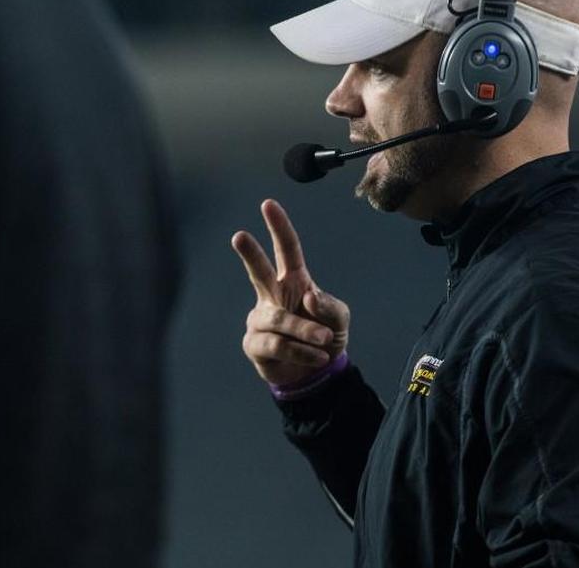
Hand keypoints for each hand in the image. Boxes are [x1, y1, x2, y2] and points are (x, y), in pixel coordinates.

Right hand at [231, 199, 349, 385]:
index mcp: (294, 281)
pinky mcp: (254, 344)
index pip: (287, 250)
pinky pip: (277, 345)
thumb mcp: (339, 318)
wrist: (316, 373)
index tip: (268, 204)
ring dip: (305, 331)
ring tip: (324, 340)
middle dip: (250, 254)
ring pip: (279, 320)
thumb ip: (329, 306)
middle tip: (239, 236)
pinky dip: (301, 351)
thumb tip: (308, 298)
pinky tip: (316, 357)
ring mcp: (260, 319)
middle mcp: (272, 295)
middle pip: (259, 272)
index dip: (279, 228)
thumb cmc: (324, 336)